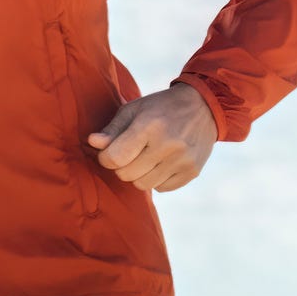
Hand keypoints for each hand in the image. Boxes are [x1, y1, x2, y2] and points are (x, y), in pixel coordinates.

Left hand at [86, 82, 217, 191]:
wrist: (203, 107)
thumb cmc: (160, 107)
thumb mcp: (133, 109)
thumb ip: (112, 129)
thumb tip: (93, 143)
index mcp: (149, 126)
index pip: (116, 157)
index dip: (106, 158)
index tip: (108, 151)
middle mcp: (168, 145)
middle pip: (127, 174)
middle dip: (121, 166)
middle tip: (128, 153)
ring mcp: (183, 160)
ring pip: (143, 185)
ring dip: (137, 174)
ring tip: (144, 157)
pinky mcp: (192, 171)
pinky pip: (162, 188)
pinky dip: (156, 179)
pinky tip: (160, 162)